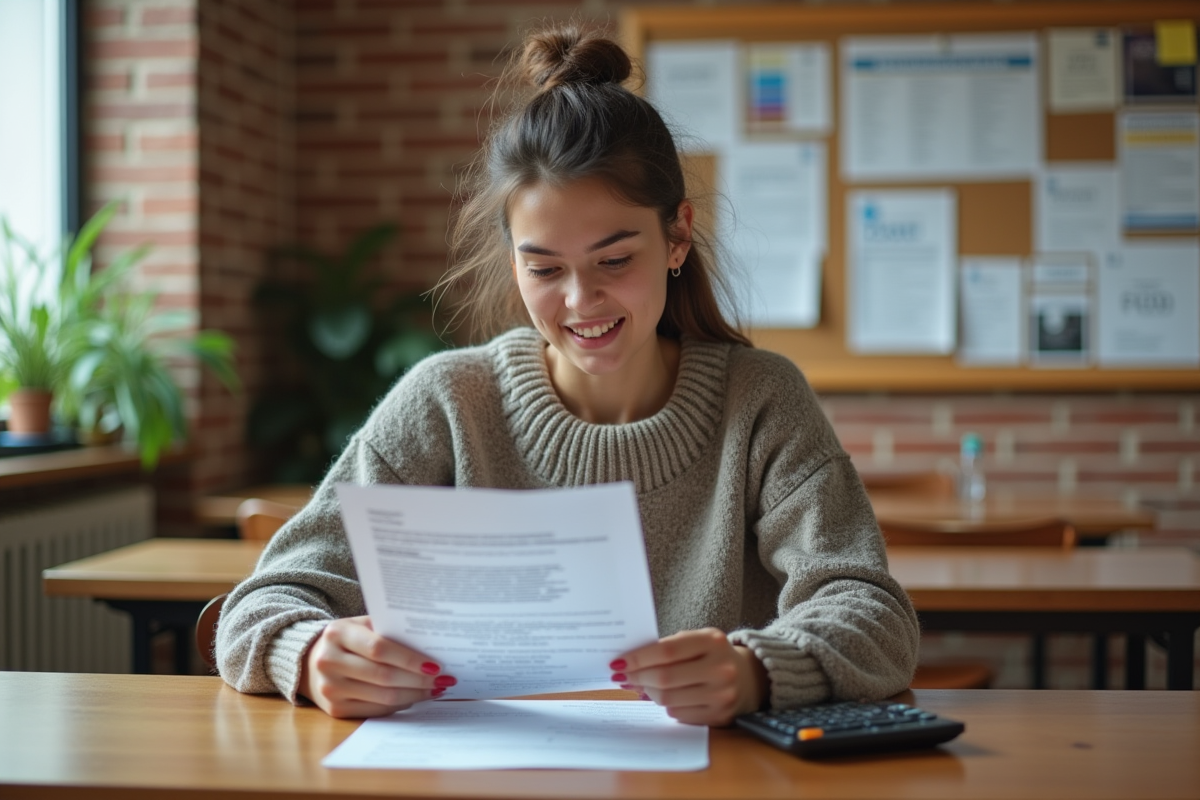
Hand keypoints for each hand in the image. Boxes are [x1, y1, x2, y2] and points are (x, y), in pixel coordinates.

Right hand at [298, 616, 454, 717]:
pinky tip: (416, 697)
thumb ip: (388, 630)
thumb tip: (431, 644)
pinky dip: (400, 705)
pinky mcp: (335, 709)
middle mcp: (329, 661)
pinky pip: (376, 710)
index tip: (435, 665)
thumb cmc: (348, 639)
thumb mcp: (361, 625)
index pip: (379, 649)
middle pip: (384, 676)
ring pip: (383, 697)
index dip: (410, 659)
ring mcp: (331, 688)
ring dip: (415, 695)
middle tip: (444, 679)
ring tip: (435, 689)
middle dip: (419, 680)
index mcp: (337, 634)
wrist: (311, 660)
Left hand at [611, 628, 768, 726]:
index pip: (667, 650)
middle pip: (665, 678)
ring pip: (668, 699)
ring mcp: (722, 695)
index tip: (618, 662)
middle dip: (637, 677)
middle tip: (622, 676)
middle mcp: (720, 669)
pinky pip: (678, 714)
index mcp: (713, 642)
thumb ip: (668, 646)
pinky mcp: (719, 716)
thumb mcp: (697, 640)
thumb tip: (629, 664)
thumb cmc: (713, 655)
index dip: (638, 658)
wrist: (750, 677)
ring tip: (642, 685)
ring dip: (648, 693)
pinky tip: (663, 696)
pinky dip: (665, 705)